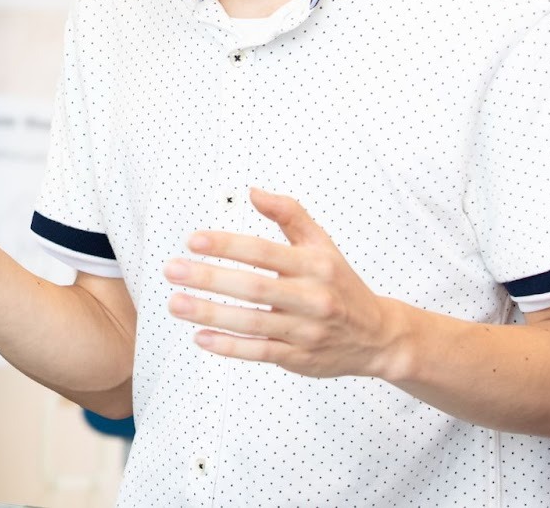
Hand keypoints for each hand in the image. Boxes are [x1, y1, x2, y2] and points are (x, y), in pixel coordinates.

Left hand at [163, 188, 402, 378]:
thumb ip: (290, 214)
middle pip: (253, 287)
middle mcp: (311, 297)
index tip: (194, 240)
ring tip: (176, 303)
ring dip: (210, 313)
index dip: (227, 245)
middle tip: (172, 270)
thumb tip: (254, 191)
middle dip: (209, 278)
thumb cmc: (341, 285)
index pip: (263, 251)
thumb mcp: (322, 244)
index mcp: (314, 265)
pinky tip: (200, 338)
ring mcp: (304, 330)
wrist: (377, 336)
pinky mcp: (298, 357)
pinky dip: (228, 347)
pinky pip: (259, 351)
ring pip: (251, 322)